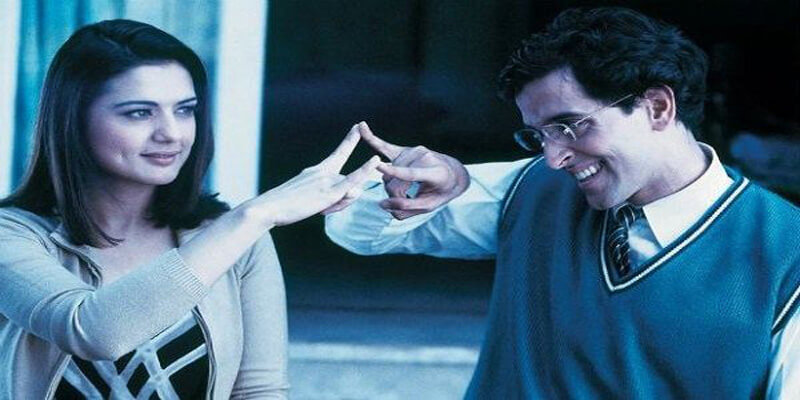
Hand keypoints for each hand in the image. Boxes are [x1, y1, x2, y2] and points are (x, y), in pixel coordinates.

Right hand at [246, 124, 379, 227]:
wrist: (269, 207)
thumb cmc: (287, 206)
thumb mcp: (310, 198)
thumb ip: (334, 195)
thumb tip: (354, 190)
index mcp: (317, 170)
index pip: (339, 153)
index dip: (350, 140)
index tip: (358, 127)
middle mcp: (323, 171)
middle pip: (349, 185)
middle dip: (341, 202)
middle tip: (321, 209)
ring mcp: (326, 179)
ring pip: (350, 193)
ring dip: (338, 206)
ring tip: (318, 210)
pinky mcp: (329, 191)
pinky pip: (352, 179)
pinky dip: (365, 168)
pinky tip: (376, 159)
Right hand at [358, 122, 469, 219]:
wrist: (451, 173)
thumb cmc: (440, 192)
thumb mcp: (429, 206)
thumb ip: (406, 208)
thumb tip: (382, 204)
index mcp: (435, 172)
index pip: (411, 173)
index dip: (395, 172)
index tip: (379, 167)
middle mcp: (423, 157)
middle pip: (394, 180)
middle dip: (394, 196)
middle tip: (404, 201)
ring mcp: (413, 151)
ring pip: (387, 174)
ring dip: (391, 186)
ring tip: (405, 191)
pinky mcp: (403, 150)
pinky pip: (384, 146)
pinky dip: (371, 137)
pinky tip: (361, 127)